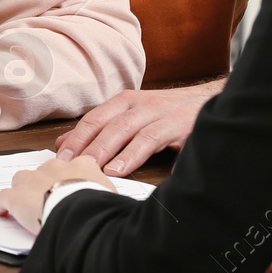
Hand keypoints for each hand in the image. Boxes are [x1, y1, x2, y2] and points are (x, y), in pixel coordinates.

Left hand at [0, 155, 112, 234]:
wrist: (80, 211)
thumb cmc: (100, 205)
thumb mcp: (112, 195)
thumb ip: (107, 192)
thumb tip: (110, 202)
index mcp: (82, 165)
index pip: (76, 165)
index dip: (72, 177)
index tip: (72, 186)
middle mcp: (55, 167)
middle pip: (46, 170)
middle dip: (46, 182)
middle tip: (50, 198)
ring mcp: (34, 179)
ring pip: (22, 179)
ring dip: (23, 190)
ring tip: (26, 204)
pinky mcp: (17, 196)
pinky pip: (4, 198)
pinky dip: (2, 205)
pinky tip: (3, 213)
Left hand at [54, 80, 224, 176]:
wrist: (212, 102)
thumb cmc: (166, 113)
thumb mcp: (130, 115)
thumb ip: (100, 129)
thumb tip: (64, 143)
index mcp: (125, 101)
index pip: (94, 119)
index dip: (76, 138)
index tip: (59, 158)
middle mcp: (141, 104)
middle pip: (110, 125)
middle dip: (90, 147)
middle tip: (74, 167)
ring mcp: (162, 114)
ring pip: (133, 132)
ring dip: (116, 152)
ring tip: (101, 170)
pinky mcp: (181, 126)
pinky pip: (158, 141)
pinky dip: (142, 155)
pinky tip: (131, 169)